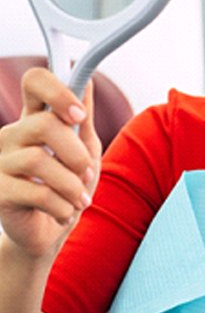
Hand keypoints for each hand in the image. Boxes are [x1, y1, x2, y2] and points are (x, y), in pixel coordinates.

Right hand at [0, 68, 101, 259]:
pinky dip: (62, 205)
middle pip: (43, 123)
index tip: (79, 115)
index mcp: (35, 119)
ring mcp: (0, 162)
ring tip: (79, 199)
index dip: (57, 91)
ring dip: (71, 184)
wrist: (49, 232)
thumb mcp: (84, 148)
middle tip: (86, 172)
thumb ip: (83, 119)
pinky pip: (35, 193)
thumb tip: (88, 81)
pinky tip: (65, 212)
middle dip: (75, 151)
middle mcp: (12, 135)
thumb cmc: (68, 184)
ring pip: (38, 160)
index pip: (34, 82)